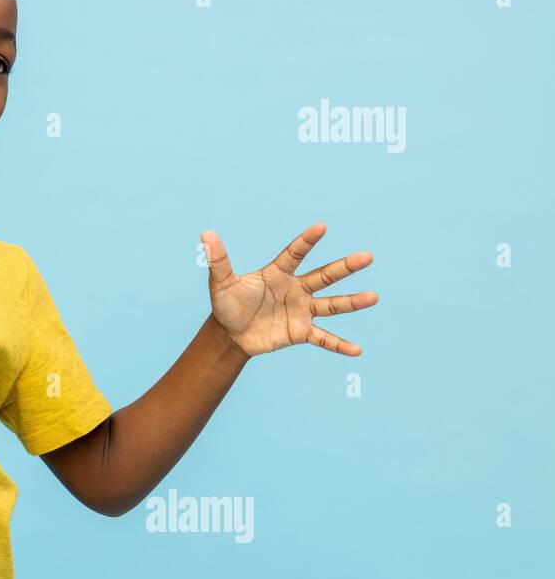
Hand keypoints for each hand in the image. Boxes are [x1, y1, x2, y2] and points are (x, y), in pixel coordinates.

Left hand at [200, 223, 377, 358]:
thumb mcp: (221, 284)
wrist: (230, 335)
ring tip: (373, 297)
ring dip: (352, 302)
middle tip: (367, 256)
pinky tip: (357, 351)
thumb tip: (205, 235)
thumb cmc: (227, 305)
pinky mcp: (301, 332)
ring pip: (331, 305)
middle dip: (345, 267)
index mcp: (278, 273)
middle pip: (324, 276)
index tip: (321, 227)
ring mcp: (301, 310)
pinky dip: (339, 345)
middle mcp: (296, 289)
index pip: (295, 254)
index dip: (307, 241)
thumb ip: (218, 261)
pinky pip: (324, 339)